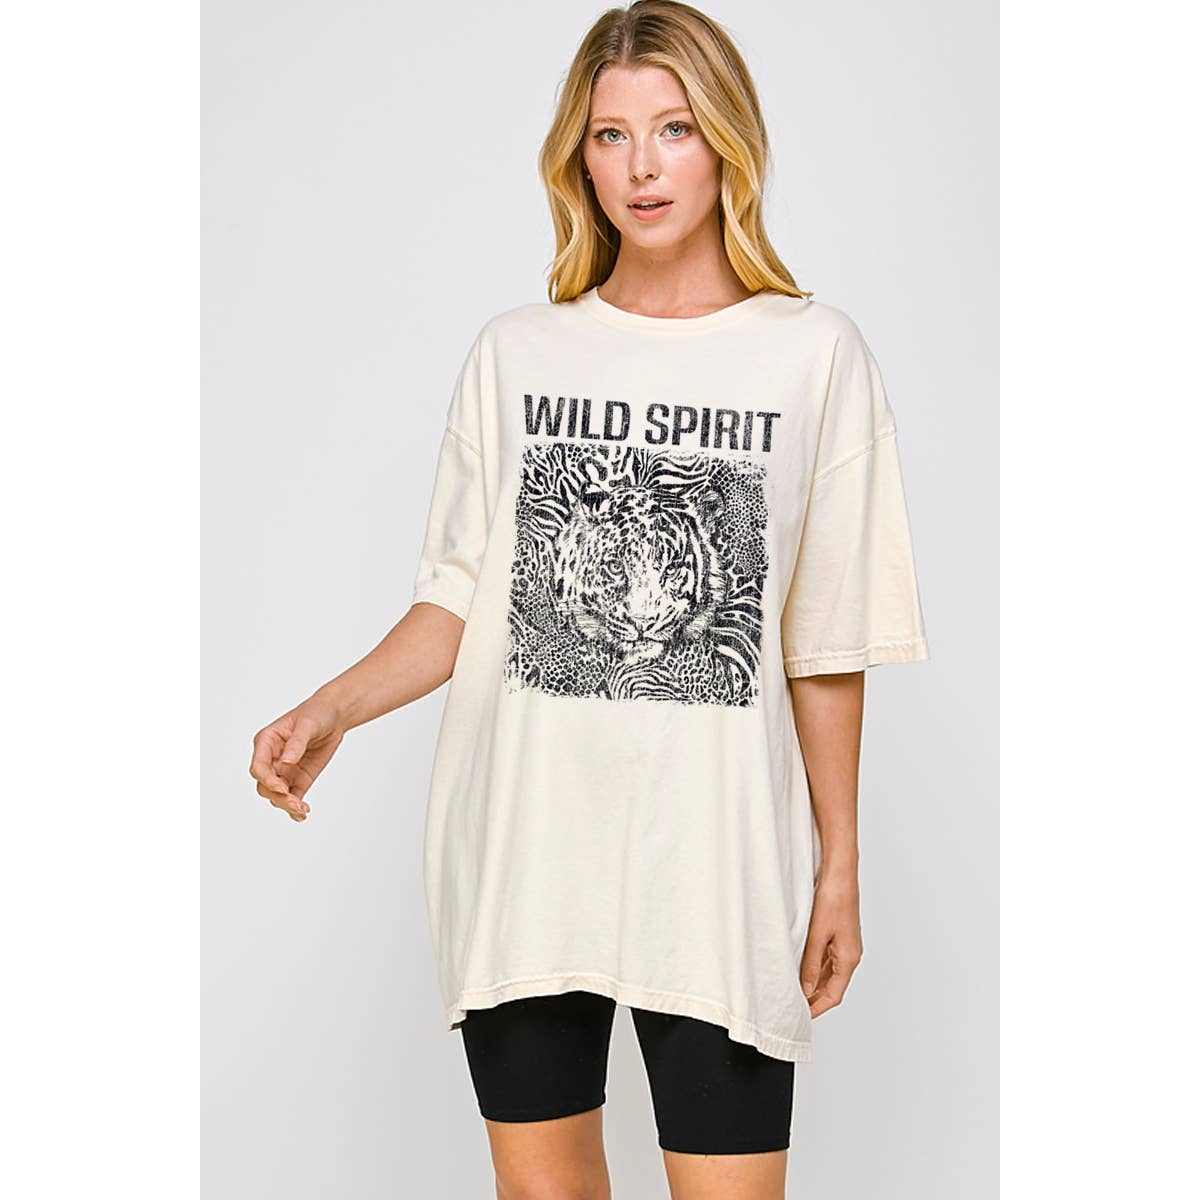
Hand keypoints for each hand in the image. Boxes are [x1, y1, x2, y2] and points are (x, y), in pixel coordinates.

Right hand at [249, 694, 344, 822]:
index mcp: (267, 742)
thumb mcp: (308, 724)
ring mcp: (284, 771)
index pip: (258, 767)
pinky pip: (292, 797)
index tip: (282, 788)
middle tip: (296, 803)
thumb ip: (297, 743)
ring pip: (277, 795)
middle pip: (265, 785)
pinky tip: (303, 814)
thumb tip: (286, 762)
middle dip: (278, 796)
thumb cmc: (316, 714)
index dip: (267, 780)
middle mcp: (271, 759)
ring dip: (287, 805)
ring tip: (302, 810)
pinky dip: (295, 808)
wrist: (333, 716)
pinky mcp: (298, 779)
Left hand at [799, 871, 862, 1017]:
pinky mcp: (839, 934)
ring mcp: (845, 944)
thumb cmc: (833, 899)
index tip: (801, 1017)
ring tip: (793, 988)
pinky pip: (827, 958)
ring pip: (829, 972)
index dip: (817, 1007)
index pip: (834, 995)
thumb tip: (805, 989)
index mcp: (849, 958)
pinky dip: (815, 966)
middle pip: (832, 986)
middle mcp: (850, 954)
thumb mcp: (817, 935)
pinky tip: (800, 965)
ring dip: (813, 982)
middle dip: (814, 997)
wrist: (841, 873)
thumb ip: (810, 964)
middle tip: (793, 1005)